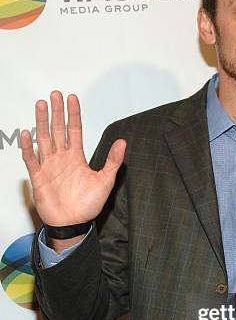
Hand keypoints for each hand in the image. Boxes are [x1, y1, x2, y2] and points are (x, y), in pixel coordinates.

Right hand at [21, 91, 125, 226]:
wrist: (73, 224)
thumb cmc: (88, 205)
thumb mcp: (105, 181)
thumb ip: (112, 161)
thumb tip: (123, 143)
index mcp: (77, 158)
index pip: (75, 130)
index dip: (73, 115)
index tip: (72, 99)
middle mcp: (62, 158)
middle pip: (58, 130)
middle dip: (57, 112)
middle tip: (55, 95)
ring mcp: (49, 166)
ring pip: (44, 139)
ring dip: (42, 122)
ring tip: (41, 105)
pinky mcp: (38, 177)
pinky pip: (31, 159)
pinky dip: (28, 147)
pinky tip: (26, 133)